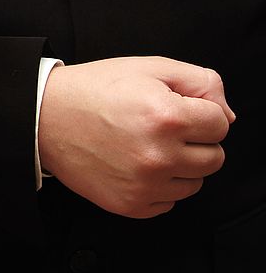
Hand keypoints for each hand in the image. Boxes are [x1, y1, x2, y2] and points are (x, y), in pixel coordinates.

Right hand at [38, 56, 234, 217]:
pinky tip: (134, 165)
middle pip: (214, 157)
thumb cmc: (94, 90)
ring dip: (179, 166)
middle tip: (161, 128)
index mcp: (167, 117)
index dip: (198, 112)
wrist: (45, 117)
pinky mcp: (129, 204)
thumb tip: (226, 117)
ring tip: (146, 146)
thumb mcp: (149, 68)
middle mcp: (158, 155)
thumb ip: (201, 83)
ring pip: (195, 183)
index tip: (173, 108)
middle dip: (195, 141)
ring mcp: (144, 184)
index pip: (220, 124)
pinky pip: (169, 203)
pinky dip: (158, 186)